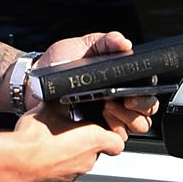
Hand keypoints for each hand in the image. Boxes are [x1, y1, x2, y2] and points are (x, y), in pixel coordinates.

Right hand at [12, 101, 124, 181]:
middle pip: (97, 150)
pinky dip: (60, 159)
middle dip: (87, 139)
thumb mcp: (51, 107)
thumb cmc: (36, 137)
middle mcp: (88, 159)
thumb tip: (62, 91)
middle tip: (72, 128)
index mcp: (94, 139)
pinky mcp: (61, 180)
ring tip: (56, 138)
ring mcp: (74, 173)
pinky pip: (66, 168)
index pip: (117, 142)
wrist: (17, 160)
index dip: (112, 134)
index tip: (102, 127)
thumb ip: (63, 100)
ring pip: (81, 159)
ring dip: (73, 150)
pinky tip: (47, 149)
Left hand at [35, 31, 160, 138]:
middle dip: (140, 107)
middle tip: (123, 100)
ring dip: (127, 119)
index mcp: (121, 78)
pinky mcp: (95, 130)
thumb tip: (125, 43)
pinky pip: (115, 139)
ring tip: (107, 107)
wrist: (35, 79)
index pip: (147, 89)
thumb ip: (106, 41)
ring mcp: (109, 116)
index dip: (147, 93)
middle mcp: (119, 98)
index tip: (134, 91)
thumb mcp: (84, 46)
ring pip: (135, 126)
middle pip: (147, 111)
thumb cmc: (60, 62)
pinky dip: (112, 132)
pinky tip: (100, 119)